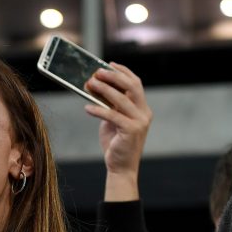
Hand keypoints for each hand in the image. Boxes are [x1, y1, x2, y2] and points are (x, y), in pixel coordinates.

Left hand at [83, 63, 152, 200]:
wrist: (120, 167)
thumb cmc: (115, 143)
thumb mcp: (112, 121)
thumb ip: (110, 106)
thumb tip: (96, 89)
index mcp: (142, 108)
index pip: (136, 84)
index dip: (123, 72)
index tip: (109, 64)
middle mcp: (144, 113)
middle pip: (132, 86)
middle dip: (114, 76)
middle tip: (97, 72)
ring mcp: (140, 122)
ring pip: (122, 99)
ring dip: (104, 89)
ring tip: (90, 84)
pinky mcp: (132, 131)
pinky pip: (113, 116)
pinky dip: (99, 110)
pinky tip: (87, 108)